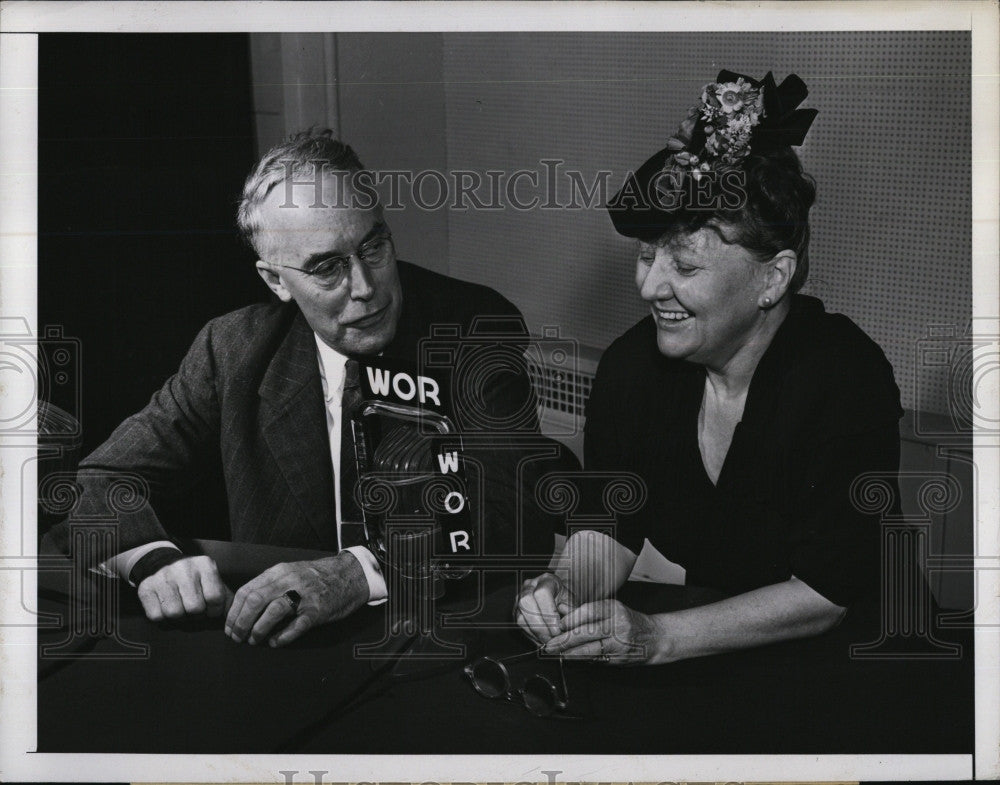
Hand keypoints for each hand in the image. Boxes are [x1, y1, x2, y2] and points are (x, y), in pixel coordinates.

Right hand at [136, 555, 232, 621]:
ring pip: (174, 613)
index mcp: (204, 565)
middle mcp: (183, 568)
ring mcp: (163, 576)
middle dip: (196, 615)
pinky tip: (167, 608)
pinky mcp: (146, 587)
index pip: (214, 597)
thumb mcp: (212, 580)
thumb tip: (232, 615)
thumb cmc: (194, 578)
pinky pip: (156, 616)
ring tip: (181, 609)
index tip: (210, 610)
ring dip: (180, 618)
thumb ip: (225, 597)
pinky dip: (163, 619)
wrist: (163, 563)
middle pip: (194, 607)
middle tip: (194, 611)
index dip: (214, 611)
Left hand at [224, 552, 367, 646]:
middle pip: (255, 601)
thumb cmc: (316, 578)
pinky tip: (275, 642)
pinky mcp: (318, 610)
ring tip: (254, 640)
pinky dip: (282, 637)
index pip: (247, 591)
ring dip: (258, 630)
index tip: (229, 626)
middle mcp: (290, 581)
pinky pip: (296, 626)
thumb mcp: (290, 573)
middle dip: (241, 622)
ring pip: (273, 612)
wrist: (348, 575)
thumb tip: (244, 606)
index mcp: (279, 572)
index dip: (234, 612)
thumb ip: (270, 585)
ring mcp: (304, 596)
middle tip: (237, 637)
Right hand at [515, 572, 575, 644]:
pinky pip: (519, 625)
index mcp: (547, 580)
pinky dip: (531, 635)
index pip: (542, 593)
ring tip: (549, 640)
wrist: (559, 599)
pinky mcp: (516, 610)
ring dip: (536, 632)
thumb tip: (564, 625)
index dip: (549, 613)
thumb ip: (571, 613)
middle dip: (540, 625)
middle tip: (553, 637)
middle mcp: (530, 586)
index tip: (558, 628)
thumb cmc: (566, 601)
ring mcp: (520, 597)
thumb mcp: (573, 604)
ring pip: (520, 616)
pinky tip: (542, 639)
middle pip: (526, 602)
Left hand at [543, 599, 667, 664]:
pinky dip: (582, 660)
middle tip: (550, 644)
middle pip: (587, 632)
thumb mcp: (611, 609)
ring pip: (591, 649)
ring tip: (557, 654)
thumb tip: (561, 612)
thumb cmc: (627, 621)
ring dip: (571, 653)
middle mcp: (617, 624)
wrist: (654, 637)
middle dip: (565, 640)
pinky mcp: (620, 658)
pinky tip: (571, 659)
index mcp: (613, 608)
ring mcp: (620, 642)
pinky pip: (598, 659)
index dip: (570, 619)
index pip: (588, 611)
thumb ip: (588, 612)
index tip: (557, 626)